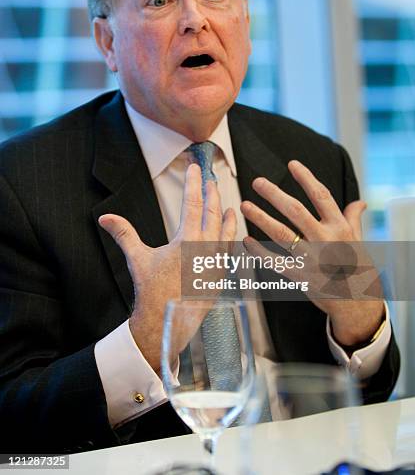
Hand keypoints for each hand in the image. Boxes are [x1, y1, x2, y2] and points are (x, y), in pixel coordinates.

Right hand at [99, 163, 236, 371]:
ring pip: (226, 231)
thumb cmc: (152, 291)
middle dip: (212, 193)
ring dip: (227, 215)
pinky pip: (231, 251)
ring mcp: (217, 262)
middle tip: (210, 180)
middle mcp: (206, 248)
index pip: (192, 203)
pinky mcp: (221, 275)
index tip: (194, 168)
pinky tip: (233, 235)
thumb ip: (124, 234)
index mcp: (186, 240)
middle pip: (213, 212)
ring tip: (228, 204)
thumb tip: (105, 217)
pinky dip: (232, 239)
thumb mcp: (137, 259)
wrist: (166, 323)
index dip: (193, 183)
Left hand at [240, 160, 383, 346]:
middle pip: (296, 210)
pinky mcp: (300, 277)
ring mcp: (312, 259)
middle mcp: (326, 240)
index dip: (306, 178)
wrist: (358, 304)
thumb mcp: (358, 240)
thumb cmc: (358, 268)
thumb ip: (353, 219)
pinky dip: (258, 251)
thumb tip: (360, 202)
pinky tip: (245, 240)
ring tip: (245, 205)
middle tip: (257, 181)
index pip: (321, 196)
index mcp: (340, 227)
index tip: (292, 164)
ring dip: (260, 218)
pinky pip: (274, 261)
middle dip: (274, 194)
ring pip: (281, 233)